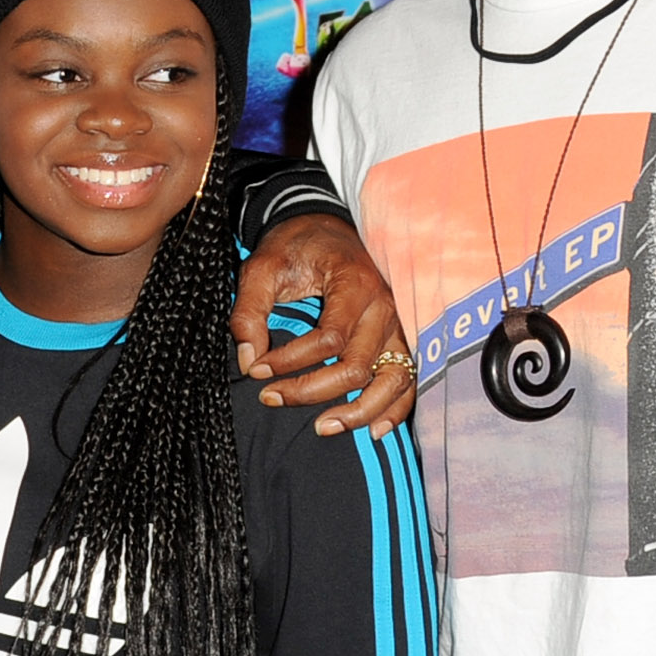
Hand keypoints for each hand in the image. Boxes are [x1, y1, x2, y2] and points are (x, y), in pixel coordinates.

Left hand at [232, 212, 412, 437]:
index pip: (327, 339)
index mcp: (354, 284)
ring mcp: (399, 324)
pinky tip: (373, 430)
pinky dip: (394, 408)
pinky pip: (407, 380)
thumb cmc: (295, 246)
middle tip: (271, 397)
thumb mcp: (262, 267)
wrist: (325, 225)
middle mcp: (385, 306)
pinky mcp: (402, 336)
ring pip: (390, 381)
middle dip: (311, 390)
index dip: (289, 361)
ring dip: (358, 411)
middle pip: (356, 367)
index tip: (256, 370)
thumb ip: (249, 311)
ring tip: (322, 427)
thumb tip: (247, 358)